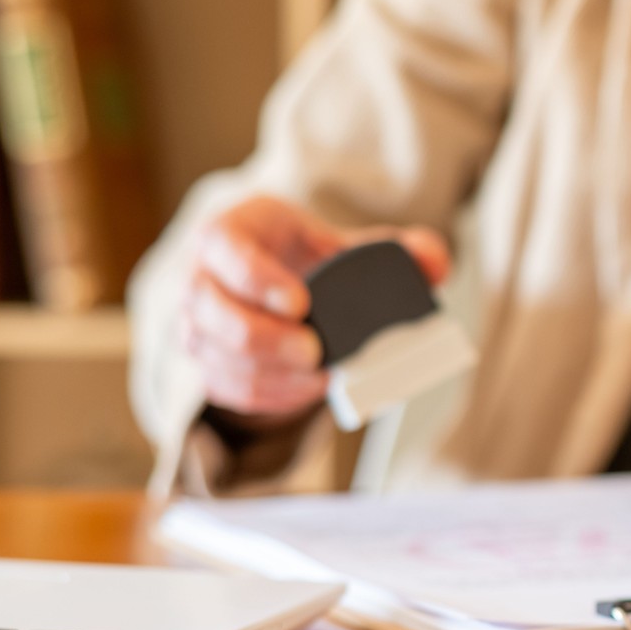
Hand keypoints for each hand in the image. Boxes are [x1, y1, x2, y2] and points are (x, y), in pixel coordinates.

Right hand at [181, 196, 450, 418]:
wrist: (273, 283)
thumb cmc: (302, 257)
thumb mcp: (340, 243)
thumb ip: (394, 249)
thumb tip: (433, 263)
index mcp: (229, 233)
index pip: (225, 249)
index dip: (256, 278)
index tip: (301, 303)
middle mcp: (200, 278)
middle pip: (207, 310)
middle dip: (259, 337)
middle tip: (313, 352)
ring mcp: (196, 324)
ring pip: (214, 356)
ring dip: (266, 375)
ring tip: (319, 381)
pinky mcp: (208, 364)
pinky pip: (226, 387)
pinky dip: (267, 396)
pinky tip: (305, 393)